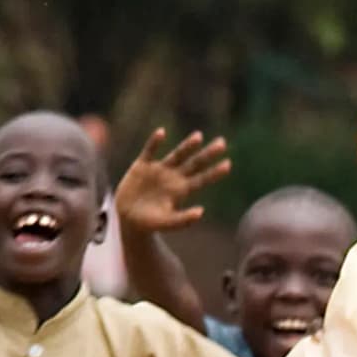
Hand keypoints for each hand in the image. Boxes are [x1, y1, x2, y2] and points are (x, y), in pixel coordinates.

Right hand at [116, 127, 232, 232]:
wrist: (128, 219)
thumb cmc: (150, 223)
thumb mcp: (167, 223)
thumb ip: (183, 219)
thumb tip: (201, 212)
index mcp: (181, 190)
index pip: (202, 179)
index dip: (214, 172)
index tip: (228, 164)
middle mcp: (173, 177)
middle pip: (194, 163)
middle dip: (207, 154)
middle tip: (222, 143)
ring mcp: (159, 170)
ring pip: (176, 154)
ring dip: (187, 146)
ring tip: (199, 136)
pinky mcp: (142, 166)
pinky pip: (149, 151)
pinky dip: (154, 142)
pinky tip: (161, 132)